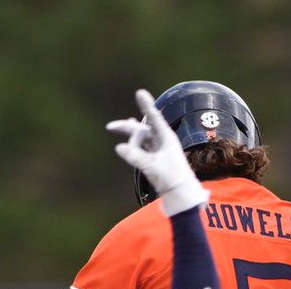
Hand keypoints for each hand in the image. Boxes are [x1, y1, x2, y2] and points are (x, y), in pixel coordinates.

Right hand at [107, 88, 206, 214]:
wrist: (180, 194)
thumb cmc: (172, 178)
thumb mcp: (152, 167)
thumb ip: (136, 157)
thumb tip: (119, 148)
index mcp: (166, 138)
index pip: (154, 118)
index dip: (146, 106)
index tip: (139, 93)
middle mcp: (162, 140)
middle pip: (141, 130)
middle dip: (126, 128)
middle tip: (110, 127)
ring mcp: (159, 149)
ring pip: (141, 138)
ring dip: (129, 138)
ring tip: (114, 131)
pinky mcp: (155, 158)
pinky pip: (142, 147)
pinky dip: (134, 145)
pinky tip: (126, 142)